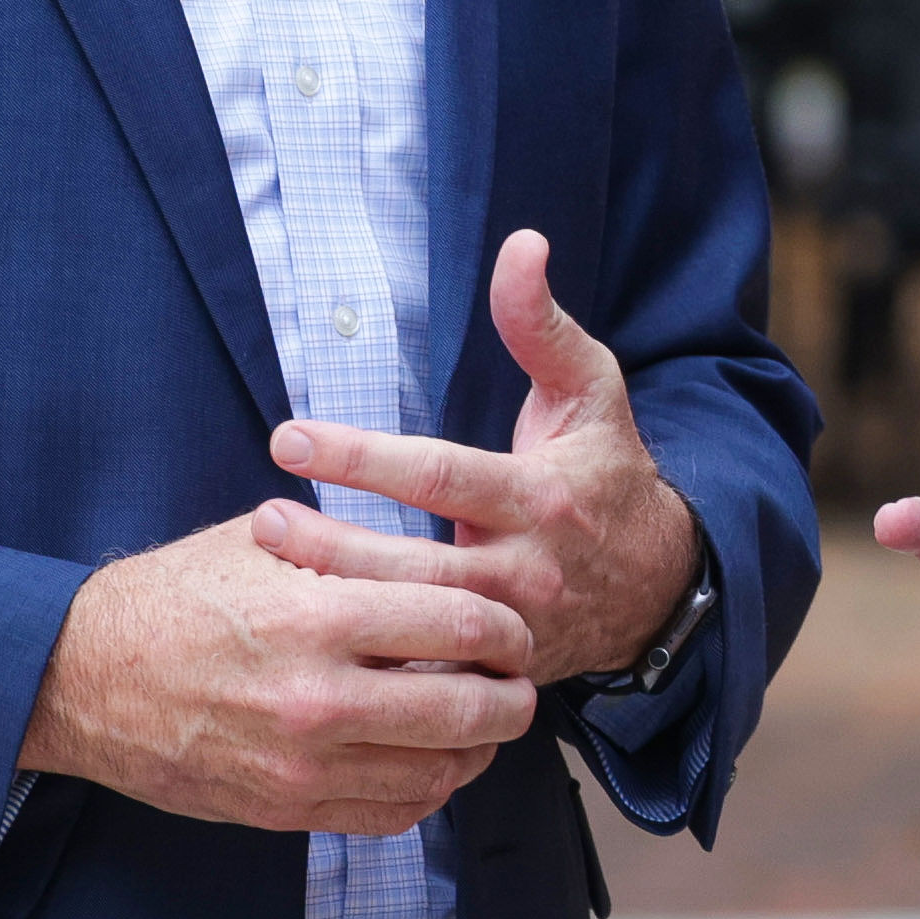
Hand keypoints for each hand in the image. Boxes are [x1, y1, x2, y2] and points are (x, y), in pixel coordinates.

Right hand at [17, 510, 537, 834]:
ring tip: (485, 720)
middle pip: (469, 708)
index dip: (508, 626)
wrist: (81, 678)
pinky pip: (392, 815)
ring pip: (441, 771)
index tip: (514, 624)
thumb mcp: (264, 543)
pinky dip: (431, 791)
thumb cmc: (176, 596)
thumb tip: (447, 549)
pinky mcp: (286, 810)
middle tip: (521, 680)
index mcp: (319, 615)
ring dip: (481, 748)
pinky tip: (434, 761)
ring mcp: (303, 765)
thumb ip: (356, 548)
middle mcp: (319, 698)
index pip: (461, 622)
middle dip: (515, 695)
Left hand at [256, 228, 701, 685]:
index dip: (363, 457)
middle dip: (332, 543)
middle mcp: (527, 569)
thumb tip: (521, 243)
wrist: (658, 585)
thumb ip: (541, 325)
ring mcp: (513, 630)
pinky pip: (428, 674)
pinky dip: (372, 660)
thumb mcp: (590, 390)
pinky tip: (313, 638)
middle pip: (415, 564)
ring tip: (267, 562)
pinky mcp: (498, 671)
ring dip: (337, 597)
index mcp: (541, 496)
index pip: (441, 475)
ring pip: (415, 626)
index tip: (289, 436)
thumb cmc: (608, 471)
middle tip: (261, 518)